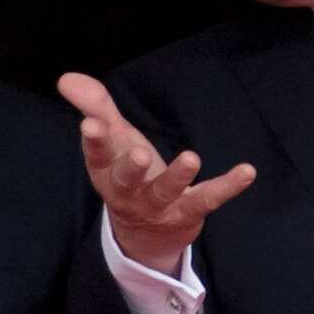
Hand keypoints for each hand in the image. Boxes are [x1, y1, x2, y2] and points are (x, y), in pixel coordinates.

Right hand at [57, 72, 254, 275]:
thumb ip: (95, 106)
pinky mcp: (189, 212)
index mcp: (107, 171)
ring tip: (191, 158)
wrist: (146, 235)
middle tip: (140, 154)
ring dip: (178, 177)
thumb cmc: (126, 174)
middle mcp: (129, 193)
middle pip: (126, 181)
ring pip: (166, 192)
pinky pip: (208, 198)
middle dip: (131, 168)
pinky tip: (247, 171)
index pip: (97, 156)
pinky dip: (229, 186)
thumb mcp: (112, 140)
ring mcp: (159, 206)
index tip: (91, 124)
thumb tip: (66, 78)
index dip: (94, 140)